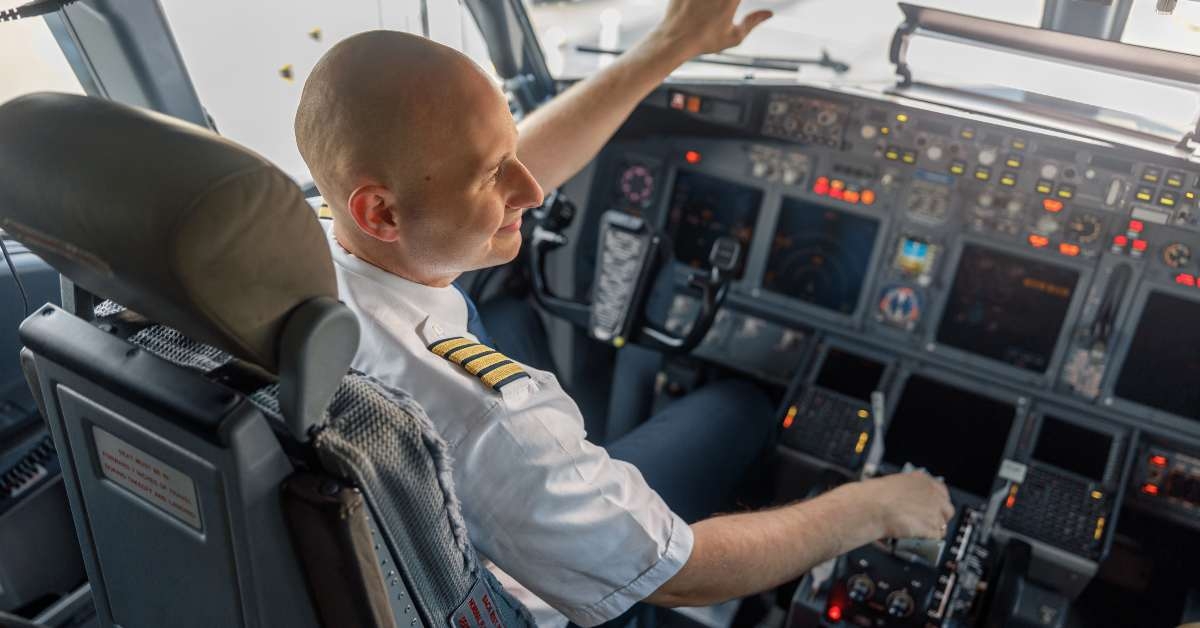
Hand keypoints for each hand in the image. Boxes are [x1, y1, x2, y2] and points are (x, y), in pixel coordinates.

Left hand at [653, 0, 773, 57]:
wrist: (675, 40)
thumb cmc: (705, 41)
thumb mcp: (733, 37)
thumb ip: (752, 22)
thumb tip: (769, 13)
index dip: (737, 0)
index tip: (735, 4)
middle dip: (727, 2)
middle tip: (725, 7)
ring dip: (711, 2)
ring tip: (708, 10)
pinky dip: (697, 0)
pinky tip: (698, 5)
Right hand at [859, 472, 954, 539]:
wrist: (874, 507)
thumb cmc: (877, 494)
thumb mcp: (894, 483)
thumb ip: (906, 489)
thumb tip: (905, 496)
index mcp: (923, 480)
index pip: (941, 491)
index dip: (937, 501)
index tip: (932, 506)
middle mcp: (933, 495)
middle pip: (947, 509)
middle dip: (940, 516)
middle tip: (928, 520)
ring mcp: (935, 512)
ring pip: (943, 524)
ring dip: (934, 528)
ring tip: (921, 532)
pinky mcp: (932, 529)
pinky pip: (937, 536)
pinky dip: (929, 539)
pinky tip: (920, 538)